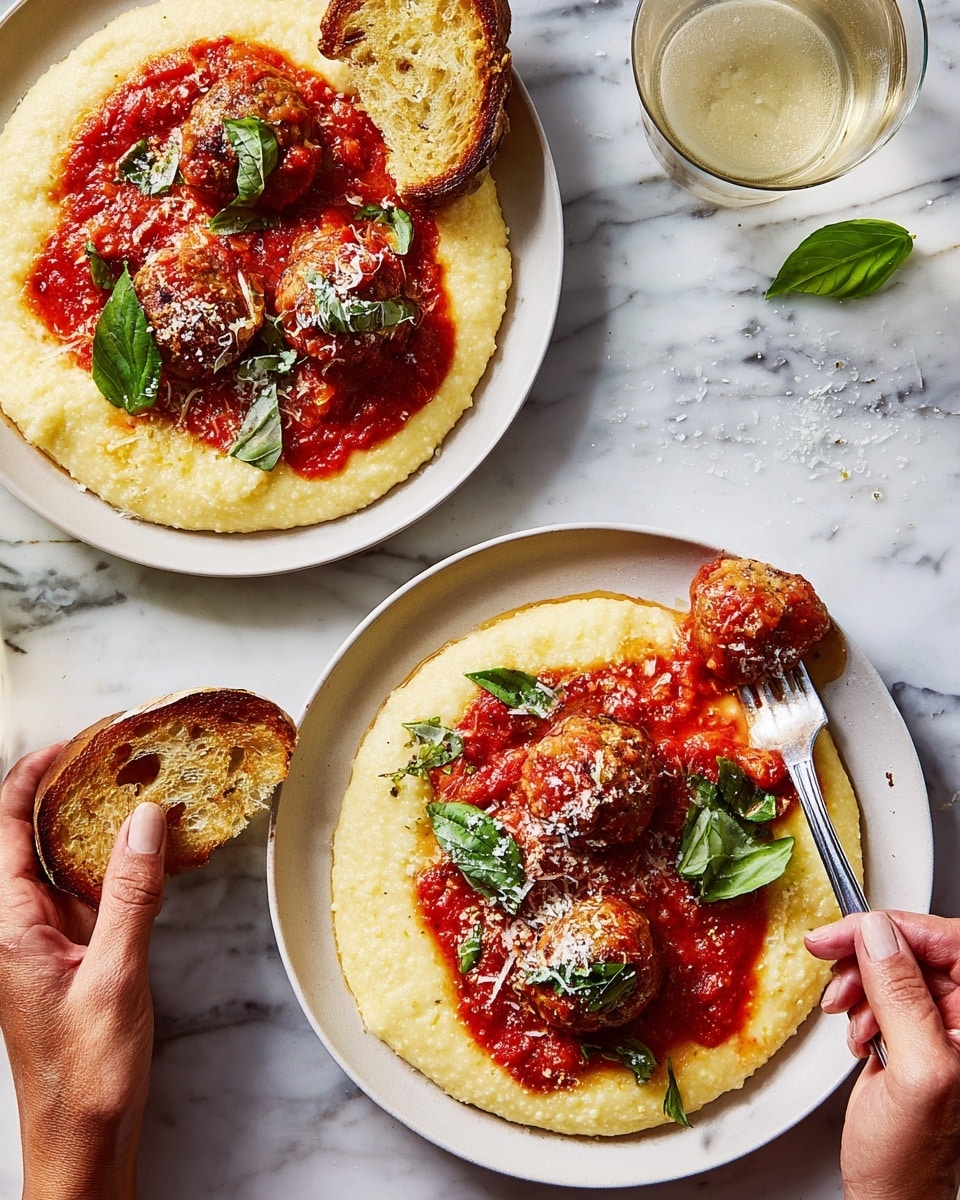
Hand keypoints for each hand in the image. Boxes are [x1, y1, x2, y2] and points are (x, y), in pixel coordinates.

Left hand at [0, 745, 166, 1199]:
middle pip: (35, 838)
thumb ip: (131, 895)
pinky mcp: (79, 955)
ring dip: (98, 825)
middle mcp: (23, 926)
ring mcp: (50, 940)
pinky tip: (153, 851)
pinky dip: (121, 864)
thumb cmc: (84, 1072)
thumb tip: (146, 821)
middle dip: (71, 791)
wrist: (84, 1137)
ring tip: (139, 790)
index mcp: (11, 928)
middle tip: (116, 756)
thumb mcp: (114, 975)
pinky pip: (95, 893)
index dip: (32, 779)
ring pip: (68, 864)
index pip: (8, 832)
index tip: (72, 744)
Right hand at [806, 910, 959, 1199]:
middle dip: (870, 953)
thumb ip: (901, 998)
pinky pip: (881, 991)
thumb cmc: (911, 1158)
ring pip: (894, 966)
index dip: (900, 926)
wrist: (890, 1195)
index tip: (853, 929)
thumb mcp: (914, 1072)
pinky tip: (856, 1029)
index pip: (950, 941)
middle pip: (917, 948)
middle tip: (832, 956)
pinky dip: (858, 1002)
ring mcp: (939, 1027)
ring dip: (859, 979)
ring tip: (845, 1008)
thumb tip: (879, 934)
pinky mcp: (911, 1034)